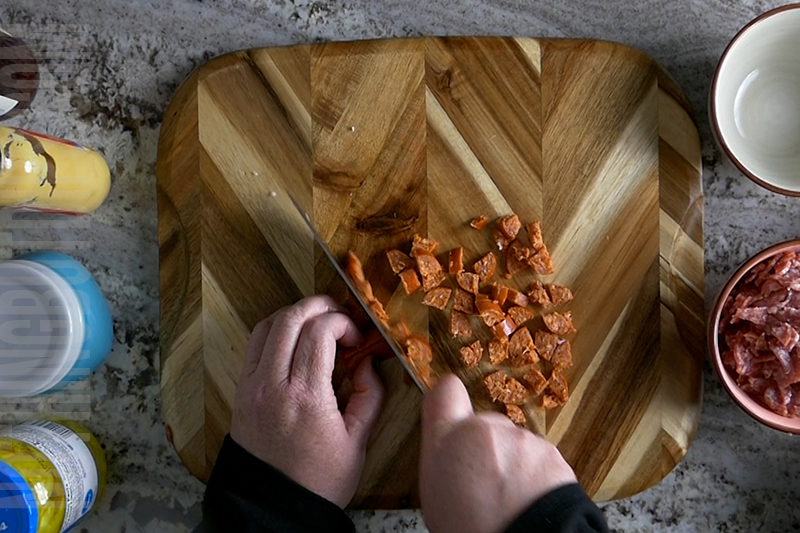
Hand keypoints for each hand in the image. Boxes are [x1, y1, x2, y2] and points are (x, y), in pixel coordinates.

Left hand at [230, 295, 384, 507]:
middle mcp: (272, 386)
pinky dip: (276, 332)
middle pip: (290, 318)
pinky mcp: (241, 392)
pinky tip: (295, 342)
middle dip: (319, 306)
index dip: (343, 323)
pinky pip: (255, 345)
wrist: (274, 508)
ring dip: (295, 315)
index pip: (319, 331)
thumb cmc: (318, 481)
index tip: (356, 337)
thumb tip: (367, 364)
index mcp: (306, 397)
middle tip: (340, 314)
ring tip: (317, 323)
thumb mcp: (357, 443)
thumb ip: (369, 397)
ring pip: (267, 325)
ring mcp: (252, 387)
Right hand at [420, 375, 576, 532]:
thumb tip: (449, 451)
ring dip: (512, 463)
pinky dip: (535, 475)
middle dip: (485, 447)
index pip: (445, 391)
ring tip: (508, 498)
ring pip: (513, 443)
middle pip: (483, 424)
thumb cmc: (473, 528)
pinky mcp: (550, 451)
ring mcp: (520, 438)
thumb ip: (442, 458)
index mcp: (447, 439)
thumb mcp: (435, 494)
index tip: (452, 414)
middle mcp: (483, 429)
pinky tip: (528, 499)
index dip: (449, 401)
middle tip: (483, 482)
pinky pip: (538, 458)